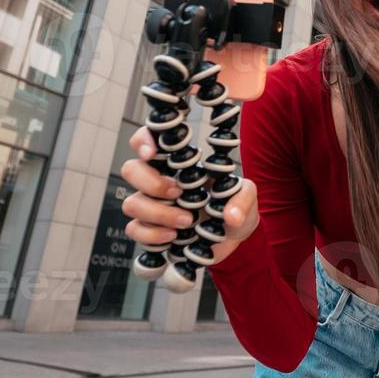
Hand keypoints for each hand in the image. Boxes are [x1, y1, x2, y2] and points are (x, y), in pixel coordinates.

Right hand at [120, 125, 258, 264]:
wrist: (233, 237)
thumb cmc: (234, 206)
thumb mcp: (247, 196)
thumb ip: (242, 199)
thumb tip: (230, 216)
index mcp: (177, 163)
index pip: (147, 140)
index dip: (142, 141)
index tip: (152, 152)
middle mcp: (158, 181)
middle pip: (131, 170)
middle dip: (151, 182)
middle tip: (178, 192)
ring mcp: (151, 206)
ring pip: (131, 204)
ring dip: (158, 214)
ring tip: (187, 222)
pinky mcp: (150, 231)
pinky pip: (135, 231)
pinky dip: (152, 236)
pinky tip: (173, 237)